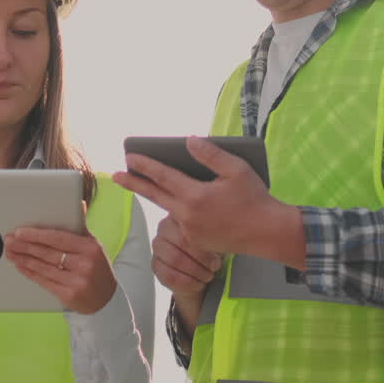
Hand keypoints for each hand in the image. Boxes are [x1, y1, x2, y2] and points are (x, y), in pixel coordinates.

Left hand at [4, 226, 117, 314]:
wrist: (106, 299)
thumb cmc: (97, 268)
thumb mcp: (94, 246)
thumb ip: (81, 226)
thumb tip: (78, 204)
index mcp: (90, 248)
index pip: (58, 238)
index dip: (37, 235)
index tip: (21, 232)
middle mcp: (85, 264)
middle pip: (48, 253)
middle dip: (25, 246)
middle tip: (9, 241)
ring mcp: (77, 281)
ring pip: (43, 267)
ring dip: (23, 259)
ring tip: (11, 252)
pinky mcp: (69, 295)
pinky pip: (44, 281)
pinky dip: (30, 272)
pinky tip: (20, 266)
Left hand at [113, 136, 304, 269]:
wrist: (268, 234)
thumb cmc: (255, 199)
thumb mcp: (237, 169)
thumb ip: (211, 154)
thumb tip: (189, 141)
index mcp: (195, 196)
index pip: (163, 176)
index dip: (144, 165)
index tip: (129, 156)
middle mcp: (188, 215)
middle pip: (154, 195)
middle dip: (134, 183)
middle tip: (115, 175)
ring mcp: (190, 230)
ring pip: (167, 208)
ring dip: (154, 195)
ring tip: (142, 184)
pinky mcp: (197, 241)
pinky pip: (181, 220)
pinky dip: (176, 208)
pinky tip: (176, 200)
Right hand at [151, 214, 220, 299]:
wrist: (200, 272)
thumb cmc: (208, 252)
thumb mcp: (215, 238)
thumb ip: (215, 233)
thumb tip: (223, 239)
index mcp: (180, 215)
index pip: (188, 222)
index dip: (205, 241)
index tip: (218, 254)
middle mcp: (164, 228)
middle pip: (182, 241)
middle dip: (203, 258)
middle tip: (215, 266)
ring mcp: (158, 247)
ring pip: (176, 259)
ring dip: (197, 271)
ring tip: (208, 275)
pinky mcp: (156, 266)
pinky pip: (171, 276)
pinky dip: (189, 282)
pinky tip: (198, 283)